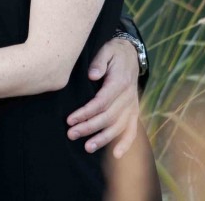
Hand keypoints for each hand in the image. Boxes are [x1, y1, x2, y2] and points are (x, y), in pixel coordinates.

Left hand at [66, 38, 140, 158]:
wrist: (130, 54)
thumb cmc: (114, 53)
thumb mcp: (106, 50)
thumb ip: (99, 62)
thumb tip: (93, 75)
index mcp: (120, 82)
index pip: (102, 102)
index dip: (86, 113)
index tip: (70, 119)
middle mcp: (128, 97)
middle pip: (108, 117)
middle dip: (89, 128)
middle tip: (71, 134)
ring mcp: (132, 106)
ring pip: (118, 127)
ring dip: (103, 139)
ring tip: (87, 147)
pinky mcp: (133, 112)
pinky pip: (132, 130)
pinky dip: (126, 143)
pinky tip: (115, 154)